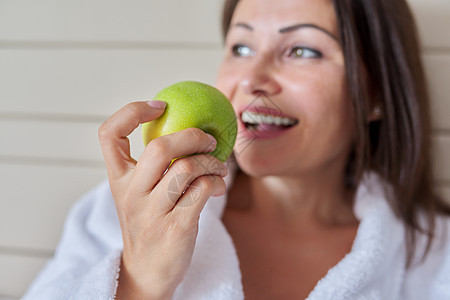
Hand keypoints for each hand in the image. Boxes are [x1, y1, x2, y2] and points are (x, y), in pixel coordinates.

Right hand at [98, 101, 227, 298]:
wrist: (147, 272)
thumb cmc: (149, 224)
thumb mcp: (139, 194)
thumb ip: (154, 166)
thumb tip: (189, 130)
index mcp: (118, 179)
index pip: (109, 134)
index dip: (132, 111)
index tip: (160, 106)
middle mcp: (131, 193)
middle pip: (160, 148)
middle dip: (193, 136)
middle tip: (208, 139)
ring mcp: (152, 212)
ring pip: (187, 168)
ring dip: (212, 162)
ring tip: (219, 167)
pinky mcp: (176, 227)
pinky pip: (203, 190)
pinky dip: (217, 182)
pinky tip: (218, 186)